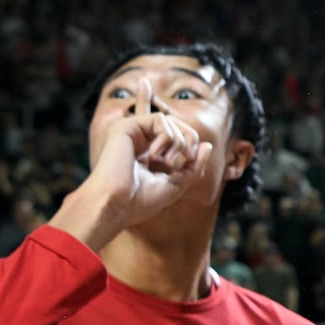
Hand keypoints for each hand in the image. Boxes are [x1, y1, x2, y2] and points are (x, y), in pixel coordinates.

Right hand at [51, 76, 213, 250]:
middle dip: (189, 141)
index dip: (175, 130)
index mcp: (146, 153)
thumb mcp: (176, 185)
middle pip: (176, 126)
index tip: (186, 151)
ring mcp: (131, 132)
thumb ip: (193, 166)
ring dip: (179, 143)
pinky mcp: (126, 126)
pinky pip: (160, 119)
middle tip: (185, 160)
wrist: (116, 205)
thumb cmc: (140, 201)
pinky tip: (155, 155)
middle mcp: (138, 140)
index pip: (163, 131)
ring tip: (167, 163)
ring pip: (171, 122)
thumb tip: (207, 145)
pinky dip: (167, 137)